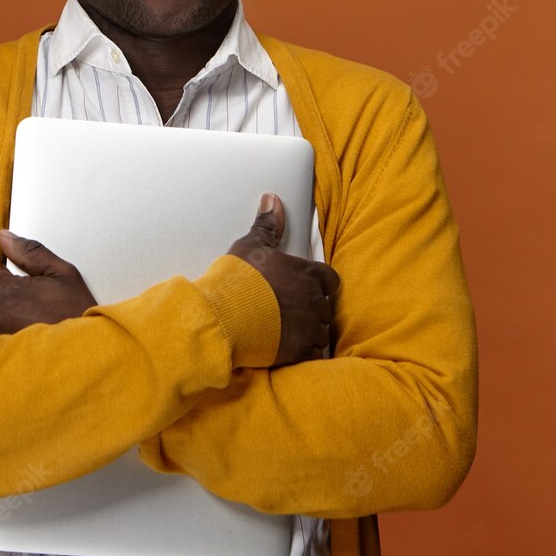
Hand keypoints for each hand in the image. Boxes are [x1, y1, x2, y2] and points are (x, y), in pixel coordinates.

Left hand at [0, 230, 97, 338]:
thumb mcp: (62, 274)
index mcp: (4, 291)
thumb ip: (30, 252)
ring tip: (28, 323)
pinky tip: (21, 336)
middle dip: (4, 297)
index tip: (27, 288)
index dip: (10, 278)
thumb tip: (4, 236)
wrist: (84, 354)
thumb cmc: (77, 315)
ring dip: (1, 316)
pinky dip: (1, 334)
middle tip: (30, 307)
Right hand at [226, 192, 339, 366]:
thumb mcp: (251, 246)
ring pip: (322, 332)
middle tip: (292, 311)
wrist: (225, 317)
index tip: (308, 287)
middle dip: (313, 309)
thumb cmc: (238, 280)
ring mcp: (310, 328)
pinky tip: (294, 352)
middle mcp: (315, 301)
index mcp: (308, 274)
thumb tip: (272, 200)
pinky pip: (316, 355)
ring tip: (291, 332)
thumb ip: (267, 225)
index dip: (321, 284)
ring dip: (311, 333)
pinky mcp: (301, 351)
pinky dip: (307, 354)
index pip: (330, 279)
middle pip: (325, 307)